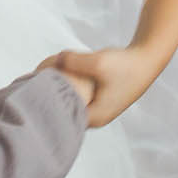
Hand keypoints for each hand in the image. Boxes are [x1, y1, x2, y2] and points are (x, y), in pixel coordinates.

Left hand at [37, 47, 164, 126]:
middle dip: (50, 98)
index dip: (45, 107)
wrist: (147, 58)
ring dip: (59, 90)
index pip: (61, 119)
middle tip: (30, 82)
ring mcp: (99, 108)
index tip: (30, 93)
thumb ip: (72, 62)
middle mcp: (96, 117)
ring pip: (70, 102)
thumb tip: (55, 60)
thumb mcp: (97, 62)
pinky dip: (68, 85)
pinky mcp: (101, 97)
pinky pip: (77, 94)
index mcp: (94, 117)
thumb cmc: (125, 64)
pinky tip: (58, 73)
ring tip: (41, 76)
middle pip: (64, 112)